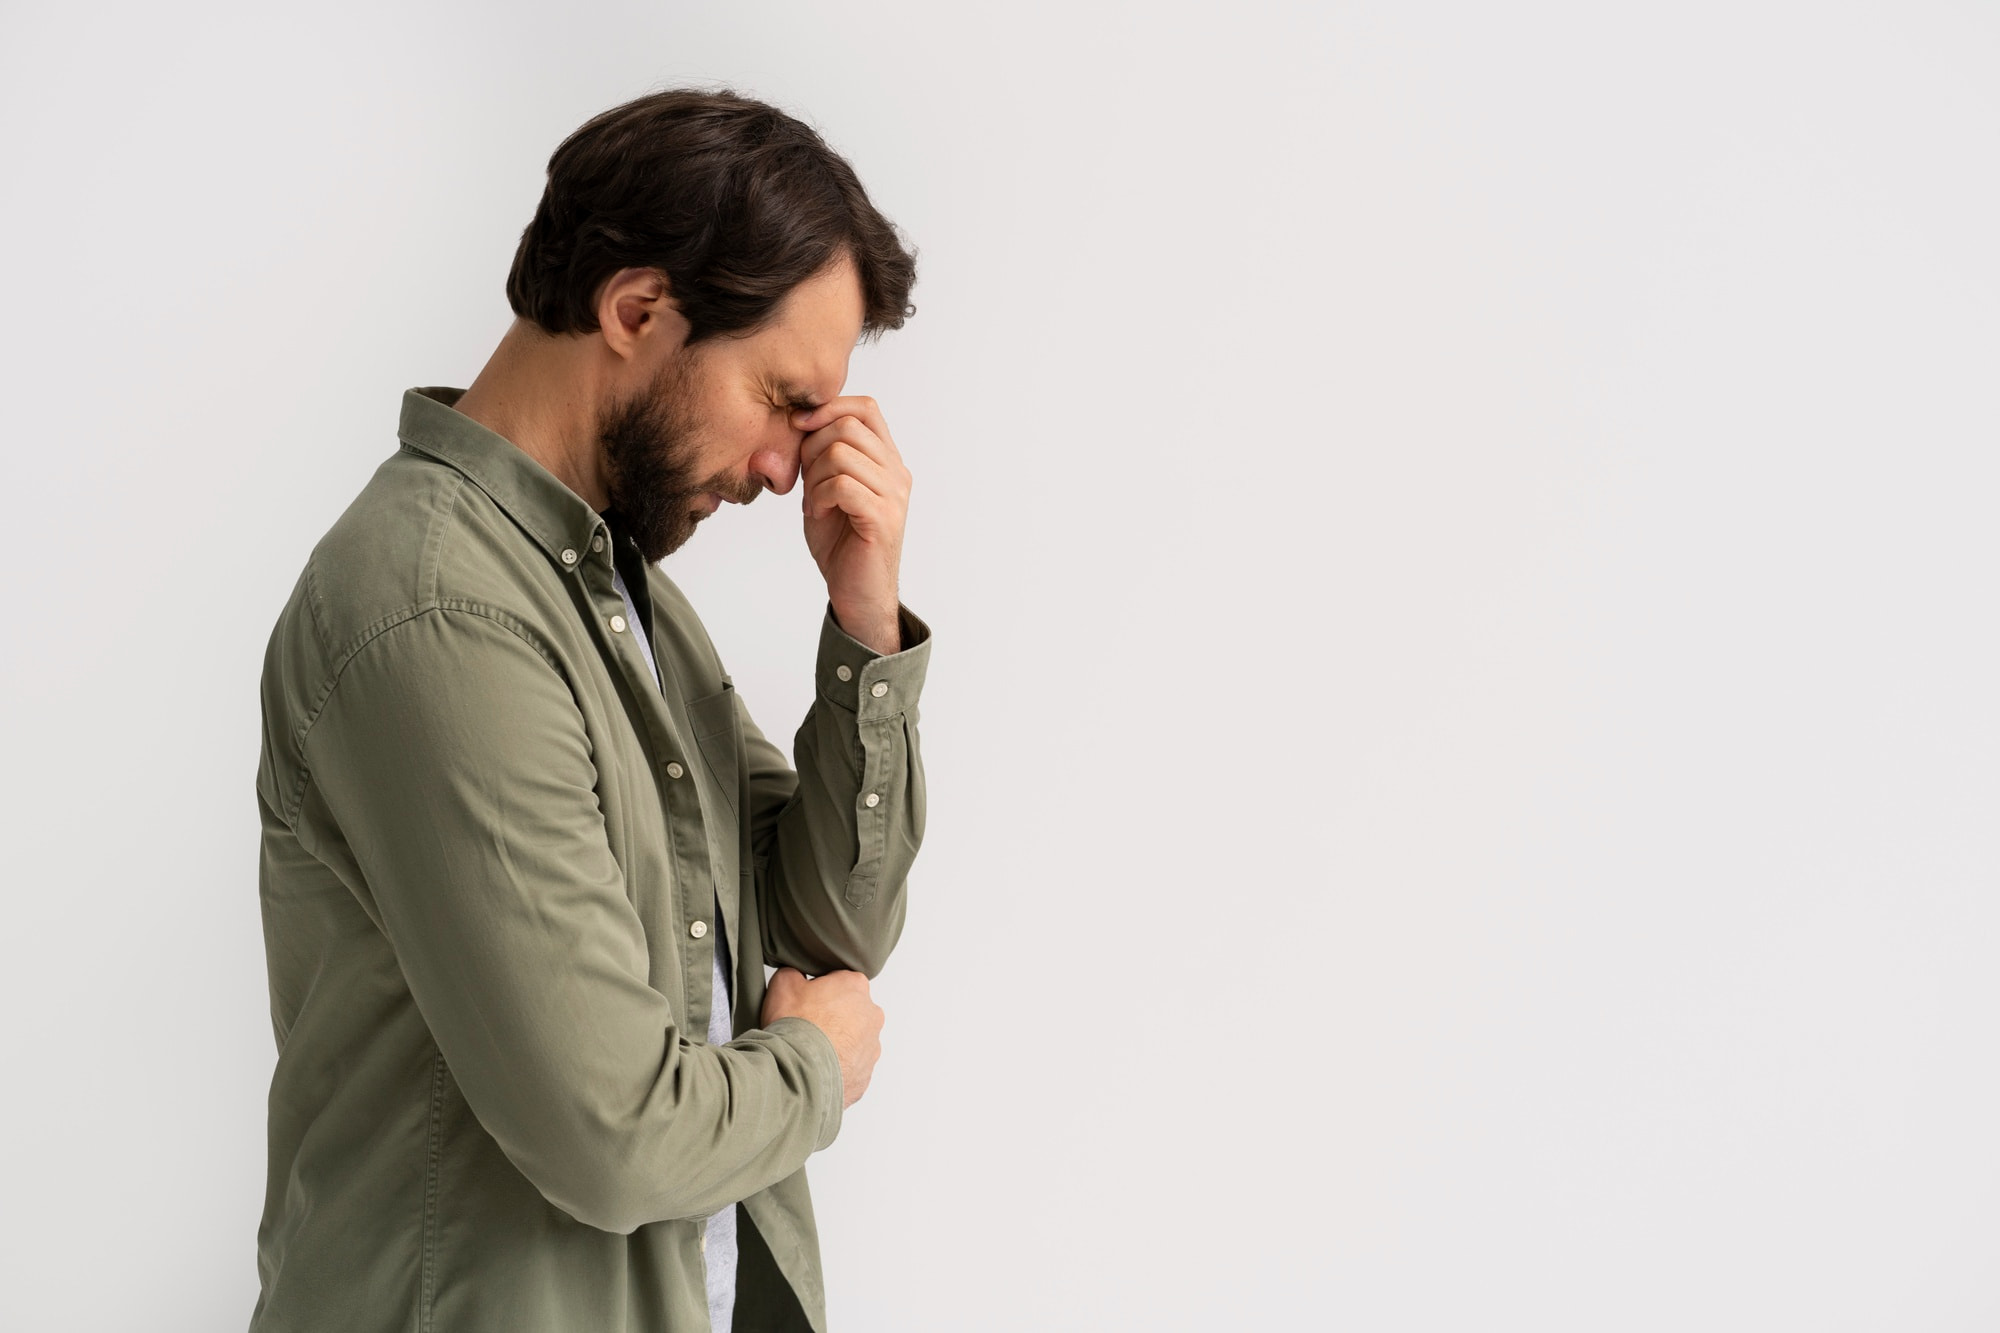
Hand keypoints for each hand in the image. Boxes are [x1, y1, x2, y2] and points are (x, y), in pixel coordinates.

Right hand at [760, 966, 884, 1109]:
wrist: (798, 1071)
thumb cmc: (795, 1026)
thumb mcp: (784, 983)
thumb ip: (793, 972)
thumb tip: (794, 976)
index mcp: (856, 986)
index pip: (840, 982)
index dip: (819, 991)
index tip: (805, 1002)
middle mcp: (871, 1014)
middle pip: (850, 1011)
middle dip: (832, 1017)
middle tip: (807, 1026)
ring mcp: (872, 1046)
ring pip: (853, 1041)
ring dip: (837, 1043)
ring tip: (811, 1050)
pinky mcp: (865, 1074)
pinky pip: (851, 1067)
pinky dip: (837, 1067)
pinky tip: (817, 1067)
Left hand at [792, 396, 910, 654]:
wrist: (858, 594)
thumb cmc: (841, 545)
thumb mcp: (825, 490)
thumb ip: (819, 458)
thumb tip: (798, 421)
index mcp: (887, 462)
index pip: (865, 408)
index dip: (828, 407)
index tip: (799, 427)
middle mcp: (896, 474)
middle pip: (848, 426)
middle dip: (812, 448)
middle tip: (806, 481)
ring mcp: (893, 495)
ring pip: (841, 454)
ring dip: (813, 477)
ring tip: (813, 502)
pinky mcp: (883, 518)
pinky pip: (841, 485)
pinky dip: (819, 497)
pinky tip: (818, 514)